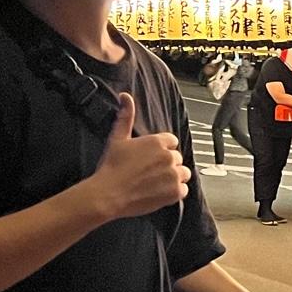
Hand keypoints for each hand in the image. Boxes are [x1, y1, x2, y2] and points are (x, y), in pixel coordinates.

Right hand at [86, 93, 189, 220]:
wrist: (108, 194)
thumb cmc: (111, 167)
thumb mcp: (117, 138)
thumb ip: (126, 116)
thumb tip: (126, 96)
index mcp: (157, 142)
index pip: (171, 141)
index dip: (161, 150)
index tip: (150, 158)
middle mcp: (168, 156)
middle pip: (176, 157)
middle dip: (166, 164)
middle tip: (149, 172)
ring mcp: (173, 175)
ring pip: (183, 173)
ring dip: (173, 177)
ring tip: (155, 182)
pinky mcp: (175, 192)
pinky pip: (183, 189)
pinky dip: (174, 192)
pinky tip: (159, 192)